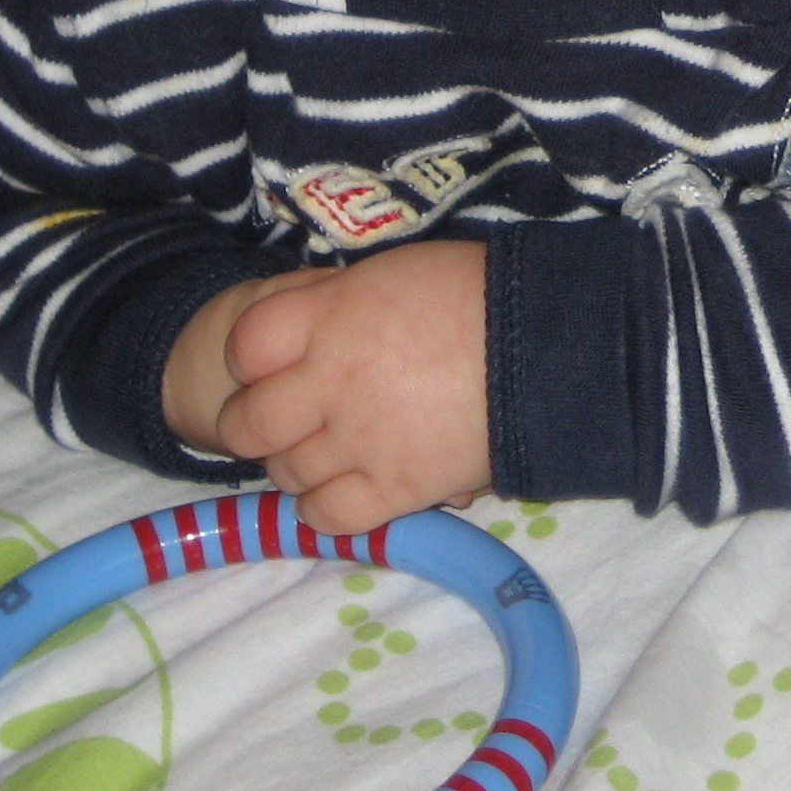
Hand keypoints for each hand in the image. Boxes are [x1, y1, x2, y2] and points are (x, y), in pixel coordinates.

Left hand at [194, 242, 492, 536]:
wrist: (547, 343)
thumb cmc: (474, 292)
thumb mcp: (390, 273)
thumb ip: (332, 301)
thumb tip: (298, 320)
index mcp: (330, 318)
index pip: (244, 346)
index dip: (249, 357)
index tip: (269, 361)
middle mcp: (331, 383)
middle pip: (249, 423)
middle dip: (255, 423)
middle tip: (284, 417)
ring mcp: (360, 441)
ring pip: (286, 473)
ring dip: (295, 464)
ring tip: (327, 449)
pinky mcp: (395, 489)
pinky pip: (327, 516)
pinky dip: (322, 507)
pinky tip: (341, 488)